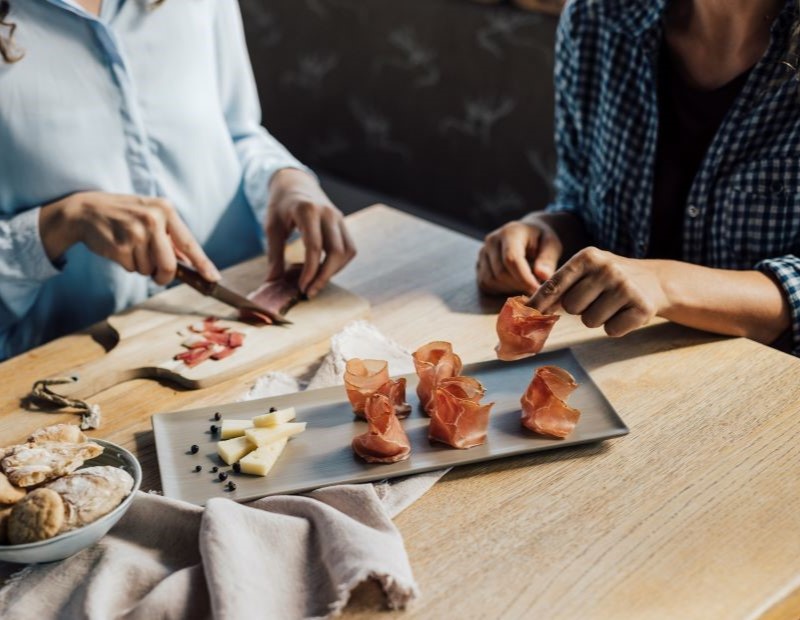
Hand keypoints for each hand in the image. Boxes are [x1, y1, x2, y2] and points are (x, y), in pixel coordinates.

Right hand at [39, 192, 219, 285]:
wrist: (86, 210)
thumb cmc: (126, 215)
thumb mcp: (151, 216)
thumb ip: (171, 238)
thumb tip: (191, 264)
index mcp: (165, 210)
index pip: (189, 242)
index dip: (203, 263)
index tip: (214, 278)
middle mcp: (152, 220)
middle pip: (169, 265)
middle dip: (164, 276)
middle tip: (159, 276)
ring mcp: (135, 233)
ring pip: (149, 269)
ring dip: (142, 266)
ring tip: (131, 247)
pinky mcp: (119, 246)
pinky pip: (132, 268)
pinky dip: (128, 264)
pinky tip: (120, 248)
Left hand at [265, 168, 355, 297]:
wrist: (295, 184)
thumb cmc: (281, 206)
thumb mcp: (272, 227)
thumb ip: (274, 255)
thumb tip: (273, 282)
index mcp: (307, 210)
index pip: (314, 247)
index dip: (310, 271)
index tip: (302, 287)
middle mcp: (328, 213)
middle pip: (336, 251)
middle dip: (324, 276)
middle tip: (309, 291)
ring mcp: (339, 218)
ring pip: (347, 252)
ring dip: (334, 271)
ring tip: (316, 282)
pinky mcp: (343, 224)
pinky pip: (349, 248)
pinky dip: (339, 263)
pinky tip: (323, 269)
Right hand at [477, 217, 562, 295]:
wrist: (526, 233)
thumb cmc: (541, 239)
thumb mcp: (551, 244)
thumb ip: (548, 259)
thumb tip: (543, 276)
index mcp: (510, 232)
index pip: (511, 259)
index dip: (524, 278)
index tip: (537, 290)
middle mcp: (491, 241)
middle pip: (501, 273)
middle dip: (519, 285)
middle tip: (535, 288)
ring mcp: (482, 253)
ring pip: (491, 281)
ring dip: (509, 289)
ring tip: (525, 283)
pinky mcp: (479, 264)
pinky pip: (485, 284)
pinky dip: (500, 289)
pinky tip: (514, 284)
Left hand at [528, 247, 668, 336]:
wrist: (655, 281)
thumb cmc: (608, 278)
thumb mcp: (585, 272)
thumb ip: (558, 286)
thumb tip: (527, 308)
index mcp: (587, 256)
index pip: (554, 285)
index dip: (539, 303)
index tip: (526, 314)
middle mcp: (606, 268)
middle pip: (571, 307)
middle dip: (580, 308)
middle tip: (597, 298)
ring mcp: (625, 287)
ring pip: (590, 322)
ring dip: (598, 318)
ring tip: (612, 304)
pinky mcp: (642, 307)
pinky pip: (612, 331)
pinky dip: (616, 327)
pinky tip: (626, 312)